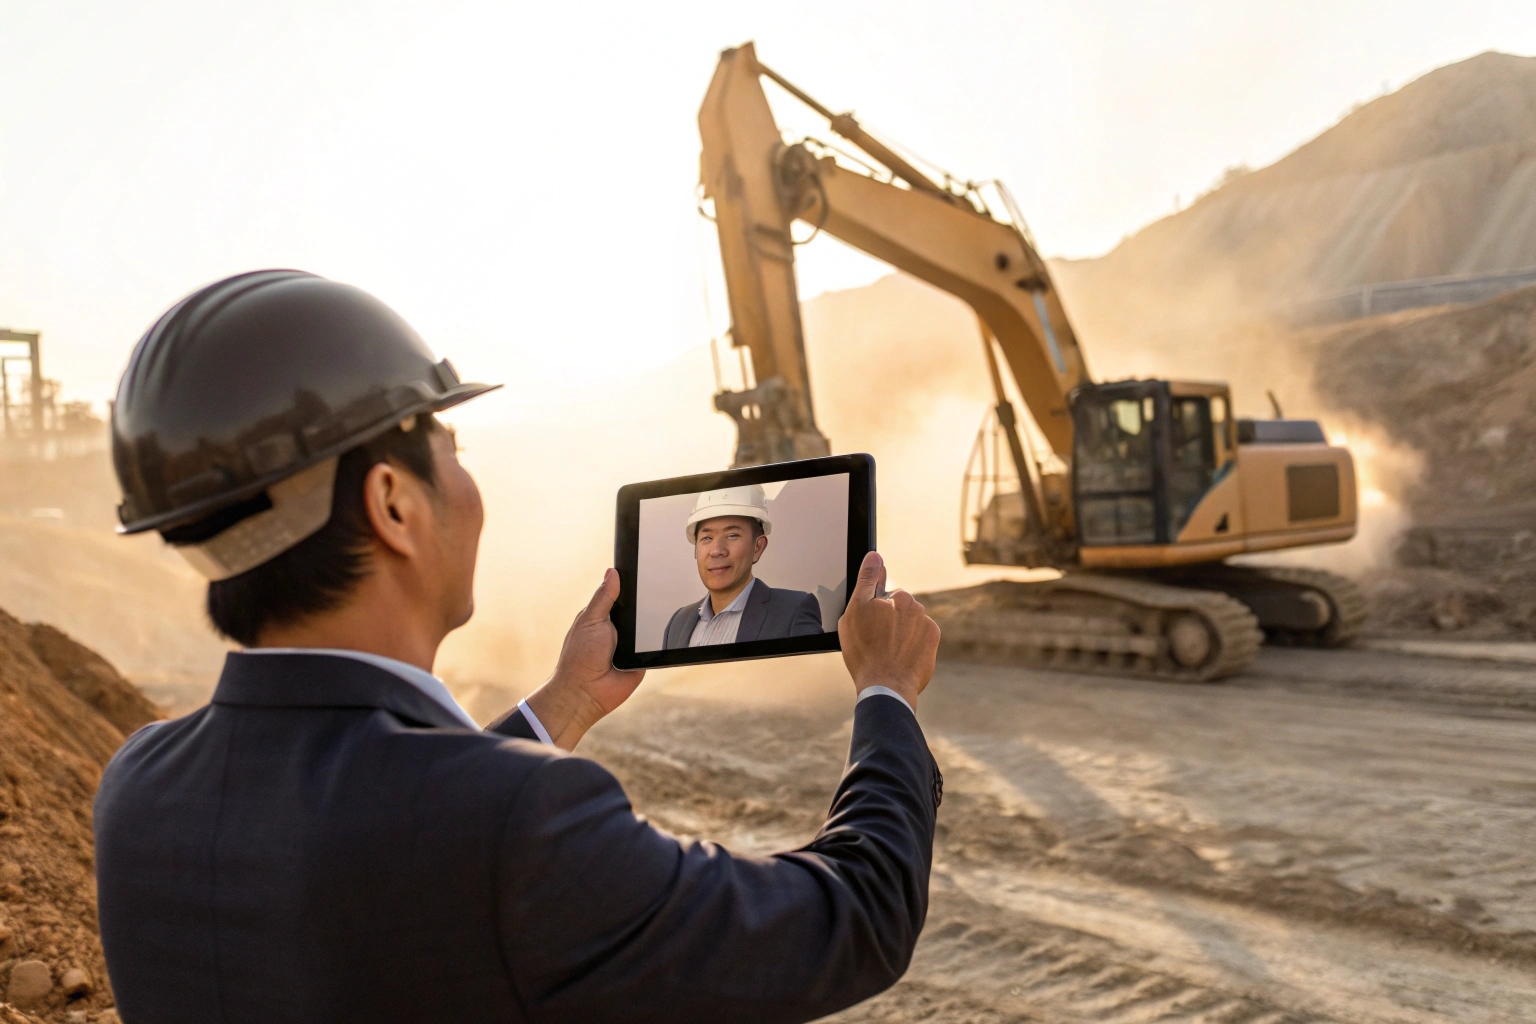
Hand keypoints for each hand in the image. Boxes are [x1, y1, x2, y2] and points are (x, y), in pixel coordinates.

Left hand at [523, 569, 643, 749]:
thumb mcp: (590, 620)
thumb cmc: (580, 656)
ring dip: (651, 624)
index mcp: (603, 616)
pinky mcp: (643, 659)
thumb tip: (612, 572)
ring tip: (657, 616)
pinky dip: (658, 642)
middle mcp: (618, 629)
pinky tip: (662, 635)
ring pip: (649, 626)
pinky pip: (656, 646)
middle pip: (638, 609)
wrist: (586, 692)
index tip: (644, 568)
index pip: (620, 595)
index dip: (630, 584)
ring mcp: (632, 644)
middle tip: (656, 592)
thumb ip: (603, 597)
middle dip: (645, 603)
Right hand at [837, 551, 939, 710]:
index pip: (882, 593)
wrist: (886, 685)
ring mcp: (925, 622)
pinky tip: (901, 655)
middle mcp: (912, 606)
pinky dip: (913, 642)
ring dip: (902, 630)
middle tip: (876, 640)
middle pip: (899, 606)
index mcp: (893, 596)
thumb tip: (875, 556)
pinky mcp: (933, 639)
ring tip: (888, 651)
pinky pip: (922, 634)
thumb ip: (866, 580)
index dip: (874, 608)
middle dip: (890, 618)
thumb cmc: (865, 651)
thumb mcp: (855, 612)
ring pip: (911, 620)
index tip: (872, 625)